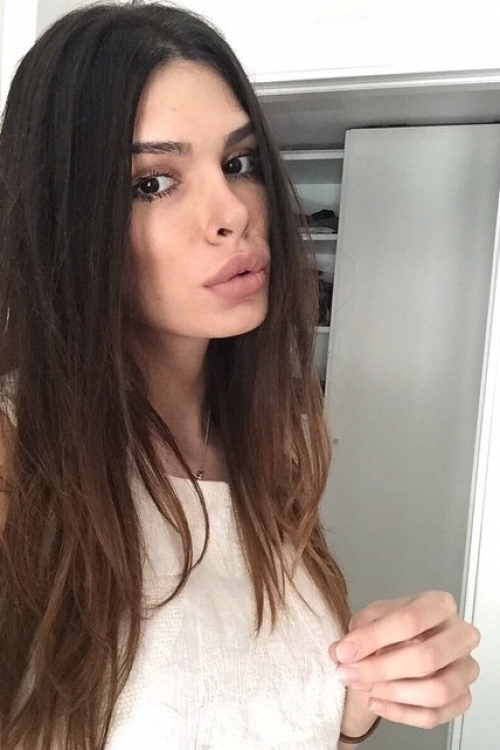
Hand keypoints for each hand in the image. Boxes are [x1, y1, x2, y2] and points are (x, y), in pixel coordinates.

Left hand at [329, 591, 479, 733]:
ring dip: (394, 694)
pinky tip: (377, 703)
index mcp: (440, 605)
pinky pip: (436, 715)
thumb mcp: (373, 617)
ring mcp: (466, 668)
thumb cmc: (394, 627)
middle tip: (348, 674)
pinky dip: (402, 714)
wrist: (406, 642)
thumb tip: (340, 652)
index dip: (373, 638)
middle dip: (381, 669)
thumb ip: (358, 631)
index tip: (343, 652)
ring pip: (437, 692)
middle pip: (427, 658)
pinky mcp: (463, 697)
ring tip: (364, 688)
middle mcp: (461, 635)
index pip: (410, 620)